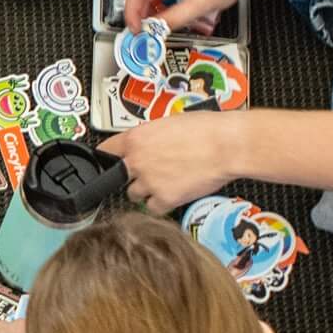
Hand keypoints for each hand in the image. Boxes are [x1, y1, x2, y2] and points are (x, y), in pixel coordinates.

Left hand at [101, 111, 242, 211]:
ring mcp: (149, 182)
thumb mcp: (169, 123)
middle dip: (131, 177)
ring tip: (165, 183)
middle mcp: (138, 161)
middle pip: (118, 177)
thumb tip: (148, 143)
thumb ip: (151, 137)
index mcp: (136, 139)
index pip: (106, 151)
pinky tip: (174, 194)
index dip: (108, 158)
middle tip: (149, 173)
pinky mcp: (165, 199)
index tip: (109, 163)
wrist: (227, 145)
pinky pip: (154, 208)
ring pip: (134, 195)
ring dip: (146, 191)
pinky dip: (162, 204)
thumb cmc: (206, 129)